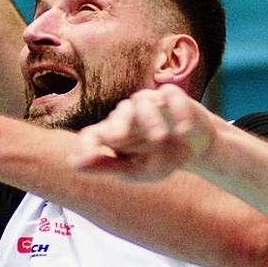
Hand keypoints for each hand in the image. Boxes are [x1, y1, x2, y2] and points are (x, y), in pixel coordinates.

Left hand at [74, 85, 218, 181]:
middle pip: (119, 112)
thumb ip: (107, 166)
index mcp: (114, 133)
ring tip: (160, 138)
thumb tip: (72, 164)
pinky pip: (171, 96)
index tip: (86, 158)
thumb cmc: (159, 159)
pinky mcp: (173, 97)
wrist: (194, 151)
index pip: (93, 134)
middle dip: (118, 125)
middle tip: (116, 139)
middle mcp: (130, 115)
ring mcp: (152, 103)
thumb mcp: (135, 170)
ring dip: (150, 119)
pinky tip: (182, 130)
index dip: (87, 145)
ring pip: (144, 101)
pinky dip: (177, 112)